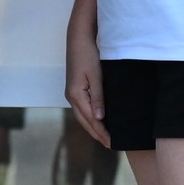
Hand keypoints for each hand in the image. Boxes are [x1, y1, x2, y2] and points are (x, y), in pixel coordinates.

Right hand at [65, 29, 110, 148]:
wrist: (78, 39)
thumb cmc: (88, 55)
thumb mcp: (96, 76)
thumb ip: (98, 97)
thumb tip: (99, 118)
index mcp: (76, 95)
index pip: (91, 120)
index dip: (101, 132)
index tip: (112, 142)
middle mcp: (71, 97)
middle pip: (84, 122)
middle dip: (97, 134)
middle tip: (110, 145)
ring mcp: (71, 94)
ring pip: (82, 117)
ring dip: (93, 128)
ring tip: (105, 137)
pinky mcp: (74, 90)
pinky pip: (82, 109)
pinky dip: (90, 118)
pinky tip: (98, 120)